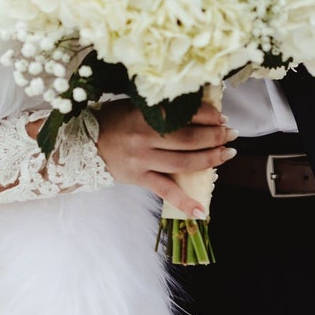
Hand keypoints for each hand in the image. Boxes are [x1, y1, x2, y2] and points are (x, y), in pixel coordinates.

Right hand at [95, 99, 236, 217]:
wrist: (82, 144)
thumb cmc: (112, 120)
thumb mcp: (134, 105)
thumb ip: (161, 108)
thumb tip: (196, 109)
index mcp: (144, 114)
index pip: (183, 113)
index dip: (207, 115)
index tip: (221, 116)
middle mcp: (145, 137)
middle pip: (188, 139)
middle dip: (214, 136)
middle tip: (231, 133)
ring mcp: (142, 160)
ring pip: (183, 163)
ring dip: (209, 159)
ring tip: (227, 154)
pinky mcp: (139, 178)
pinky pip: (165, 191)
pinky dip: (184, 201)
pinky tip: (201, 209)